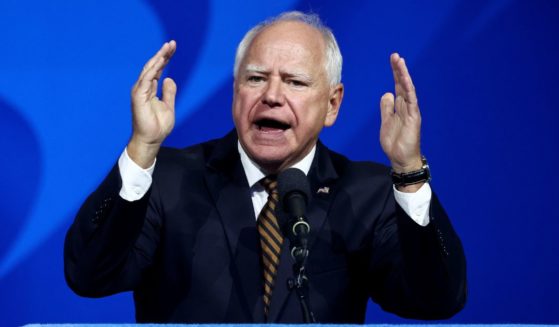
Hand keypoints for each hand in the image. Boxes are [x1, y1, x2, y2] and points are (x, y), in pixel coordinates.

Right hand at [128, 41, 176, 167]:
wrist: (151, 139)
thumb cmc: (158, 126)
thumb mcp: (168, 106)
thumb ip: (169, 92)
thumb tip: (169, 79)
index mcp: (150, 89)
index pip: (158, 69)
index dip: (165, 58)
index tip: (173, 48)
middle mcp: (143, 87)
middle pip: (153, 66)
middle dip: (162, 54)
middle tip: (172, 43)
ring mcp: (139, 91)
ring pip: (149, 69)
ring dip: (158, 58)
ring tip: (167, 48)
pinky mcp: (138, 96)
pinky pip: (146, 79)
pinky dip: (153, 69)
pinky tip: (160, 60)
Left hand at [380, 53, 422, 174]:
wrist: (401, 159)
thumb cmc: (395, 143)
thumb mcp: (386, 122)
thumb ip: (387, 108)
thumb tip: (387, 94)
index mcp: (399, 107)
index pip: (397, 86)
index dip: (395, 73)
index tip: (392, 59)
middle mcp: (407, 106)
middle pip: (402, 84)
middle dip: (399, 70)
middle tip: (395, 55)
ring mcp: (411, 111)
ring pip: (408, 90)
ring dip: (404, 76)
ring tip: (400, 62)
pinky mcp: (414, 118)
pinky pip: (412, 101)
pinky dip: (409, 90)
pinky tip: (405, 80)